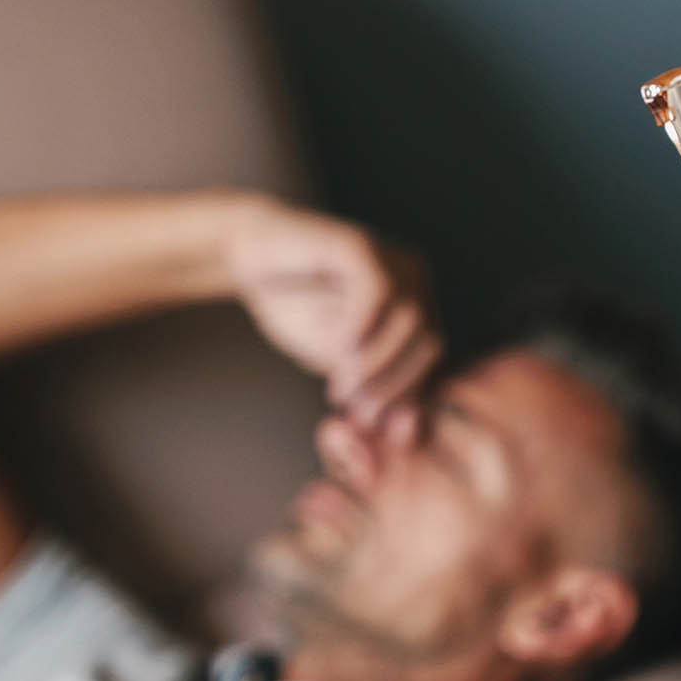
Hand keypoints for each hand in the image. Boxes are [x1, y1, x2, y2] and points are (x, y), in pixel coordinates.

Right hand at [222, 195, 440, 425]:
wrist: (247, 255)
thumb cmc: (294, 306)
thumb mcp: (335, 359)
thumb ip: (371, 388)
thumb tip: (405, 435)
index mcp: (416, 306)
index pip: (432, 362)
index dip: (409, 399)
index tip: (376, 429)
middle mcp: (413, 280)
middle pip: (431, 343)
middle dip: (396, 386)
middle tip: (358, 412)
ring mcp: (390, 259)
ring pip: (410, 320)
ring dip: (376, 364)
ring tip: (339, 388)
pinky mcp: (359, 245)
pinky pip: (377, 290)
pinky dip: (361, 326)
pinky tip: (336, 348)